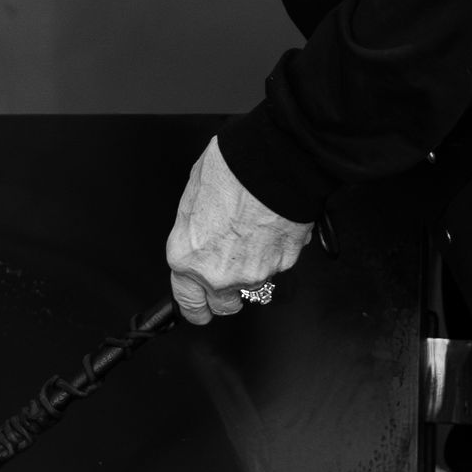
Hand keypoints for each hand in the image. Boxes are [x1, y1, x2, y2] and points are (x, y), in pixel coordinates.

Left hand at [165, 138, 312, 325]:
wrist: (272, 161)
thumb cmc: (230, 171)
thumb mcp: (192, 198)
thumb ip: (194, 230)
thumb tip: (200, 235)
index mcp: (188, 258)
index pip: (188, 303)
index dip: (194, 309)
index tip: (198, 310)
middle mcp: (219, 273)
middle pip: (223, 306)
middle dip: (225, 296)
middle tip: (228, 276)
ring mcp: (254, 273)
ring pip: (254, 287)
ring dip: (252, 271)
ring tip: (253, 239)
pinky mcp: (284, 263)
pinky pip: (278, 265)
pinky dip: (275, 252)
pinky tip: (271, 227)